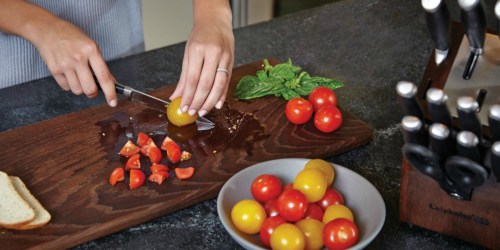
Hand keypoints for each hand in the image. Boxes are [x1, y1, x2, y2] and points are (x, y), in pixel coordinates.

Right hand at [33, 20, 116, 106]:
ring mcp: (65, 64)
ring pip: (78, 91)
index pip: (104, 77)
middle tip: (92, 88)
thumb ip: (100, 64)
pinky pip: (66, 87)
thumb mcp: (91, 46)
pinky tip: (69, 74)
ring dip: (80, 88)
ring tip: (78, 76)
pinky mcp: (54, 70)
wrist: (47, 30)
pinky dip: (70, 85)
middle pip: (90, 89)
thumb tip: (110, 82)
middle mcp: (78, 58)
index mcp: (91, 50)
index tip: (113, 102)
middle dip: (93, 92)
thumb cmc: (72, 37)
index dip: (110, 92)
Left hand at [170, 0, 233, 116]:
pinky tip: (216, 105)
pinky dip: (222, 95)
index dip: (188, 96)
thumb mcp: (188, 53)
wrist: (216, 22)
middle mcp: (213, 54)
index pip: (192, 78)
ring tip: (202, 112)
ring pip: (218, 85)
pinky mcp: (232, 62)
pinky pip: (227, 82)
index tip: (184, 107)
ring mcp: (225, 58)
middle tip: (192, 112)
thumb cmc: (200, 36)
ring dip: (210, 102)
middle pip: (206, 84)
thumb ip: (184, 77)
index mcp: (198, 50)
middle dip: (198, 101)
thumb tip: (176, 96)